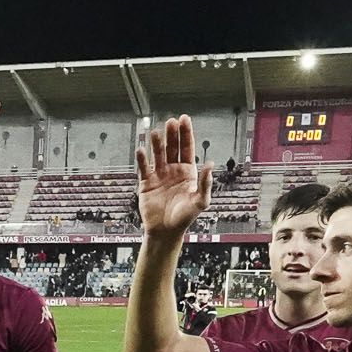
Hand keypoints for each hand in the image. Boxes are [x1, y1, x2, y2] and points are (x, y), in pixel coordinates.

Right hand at [135, 114, 212, 236]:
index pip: (187, 148)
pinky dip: (142, 159)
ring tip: (155, 132)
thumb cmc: (184, 218)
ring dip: (157, 143)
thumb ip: (205, 183)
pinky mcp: (146, 184)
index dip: (186, 133)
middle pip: (172, 147)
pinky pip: (144, 168)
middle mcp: (173, 170)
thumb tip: (210, 164)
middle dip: (172, 134)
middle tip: (171, 122)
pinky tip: (141, 150)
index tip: (184, 119)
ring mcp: (159, 176)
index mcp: (188, 172)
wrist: (165, 232)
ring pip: (158, 155)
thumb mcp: (200, 201)